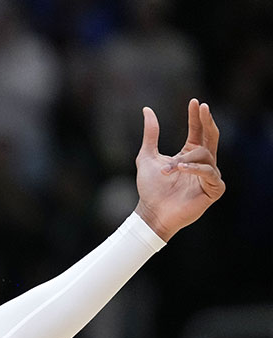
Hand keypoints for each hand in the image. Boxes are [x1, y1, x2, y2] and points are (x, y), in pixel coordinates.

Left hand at [134, 99, 224, 240]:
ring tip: (168, 169)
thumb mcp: (147, 156)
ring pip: (206, 156)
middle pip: (211, 137)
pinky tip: (183, 169)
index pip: (198, 131)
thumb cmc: (150, 188)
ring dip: (185, 160)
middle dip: (208, 122)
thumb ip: (150, 134)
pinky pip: (210, 173)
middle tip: (203, 108)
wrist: (151, 212)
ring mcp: (209, 176)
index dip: (197, 117)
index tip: (195, 101)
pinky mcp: (213, 189)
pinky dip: (196, 169)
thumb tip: (147, 109)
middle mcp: (202, 163)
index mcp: (189, 154)